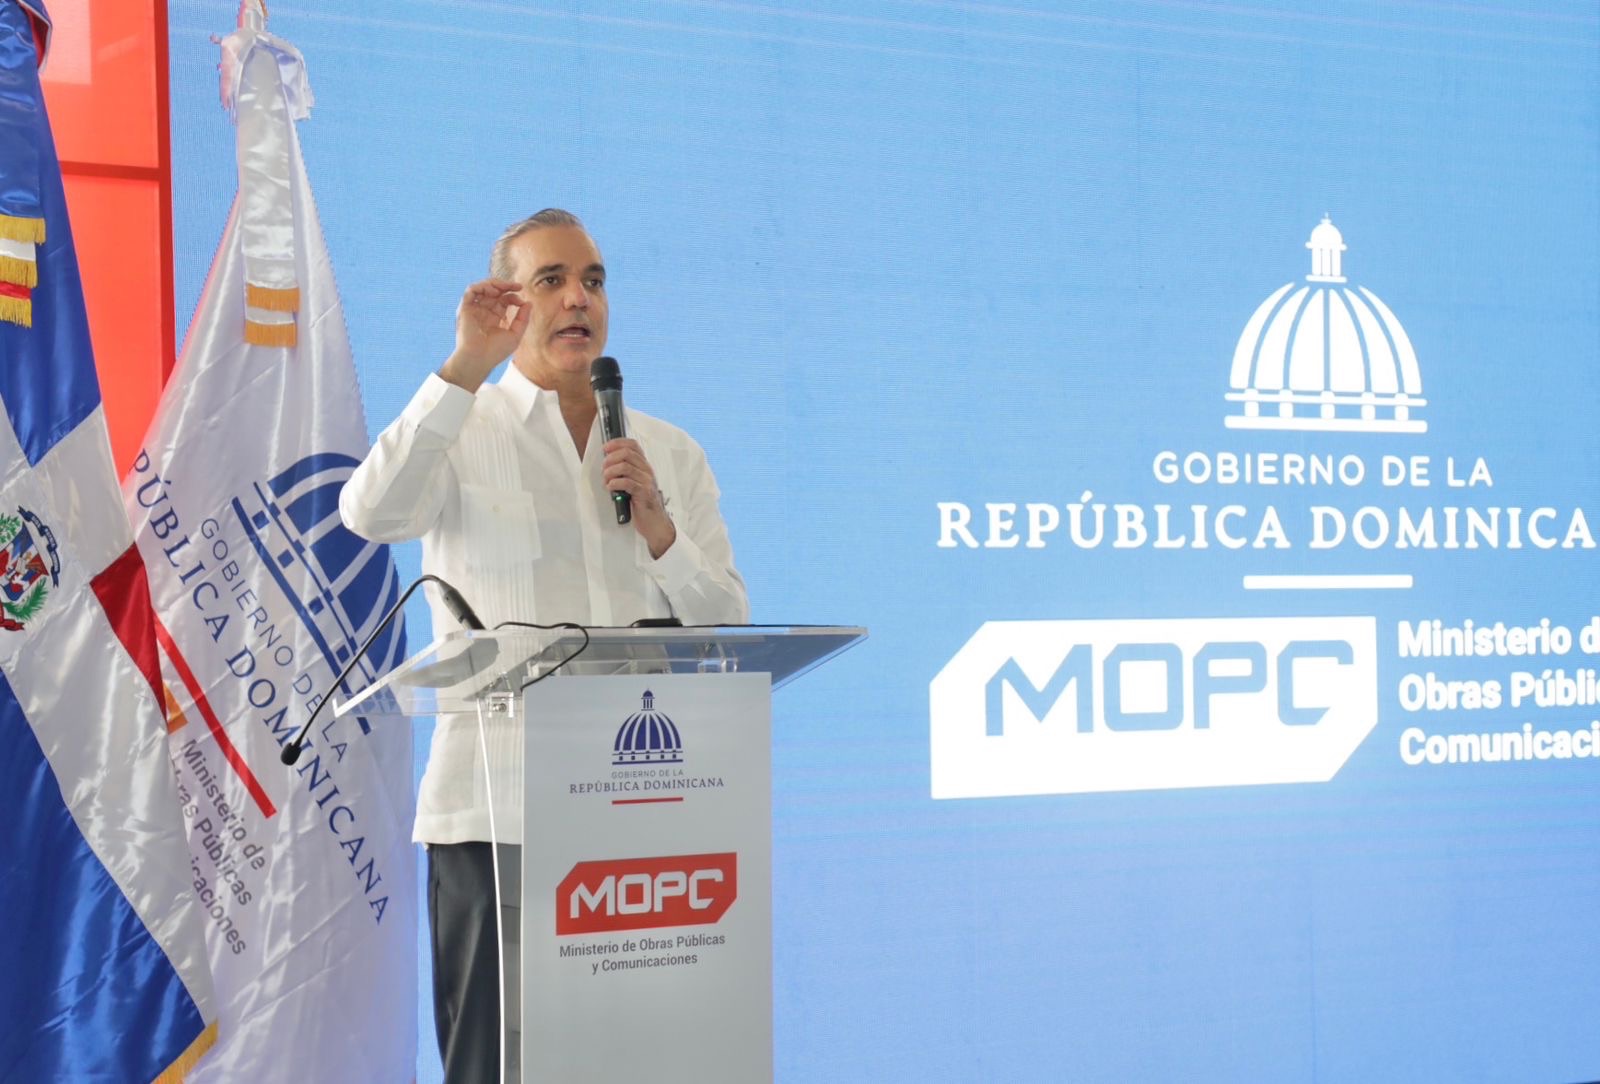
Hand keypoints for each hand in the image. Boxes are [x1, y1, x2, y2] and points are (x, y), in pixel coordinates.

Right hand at [438, 279, 528, 391]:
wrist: (479, 358)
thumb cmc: (496, 351)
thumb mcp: (515, 334)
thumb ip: (523, 318)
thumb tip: (529, 302)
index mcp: (495, 317)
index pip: (504, 300)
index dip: (513, 296)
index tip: (522, 300)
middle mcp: (484, 311)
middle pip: (494, 291)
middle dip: (506, 286)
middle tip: (517, 286)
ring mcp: (474, 309)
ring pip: (482, 288)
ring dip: (494, 284)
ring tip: (505, 287)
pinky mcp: (465, 308)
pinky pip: (471, 291)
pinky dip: (482, 286)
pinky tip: (493, 290)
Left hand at [602, 438, 675, 557]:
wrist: (655, 523)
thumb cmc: (642, 504)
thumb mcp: (634, 484)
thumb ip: (625, 473)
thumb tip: (607, 464)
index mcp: (644, 467)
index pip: (633, 445)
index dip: (618, 443)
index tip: (605, 448)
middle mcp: (647, 471)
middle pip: (627, 453)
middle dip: (610, 458)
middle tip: (604, 468)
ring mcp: (647, 482)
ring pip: (625, 466)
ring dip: (610, 472)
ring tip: (606, 480)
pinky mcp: (644, 494)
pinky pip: (627, 482)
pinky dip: (615, 483)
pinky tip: (611, 488)